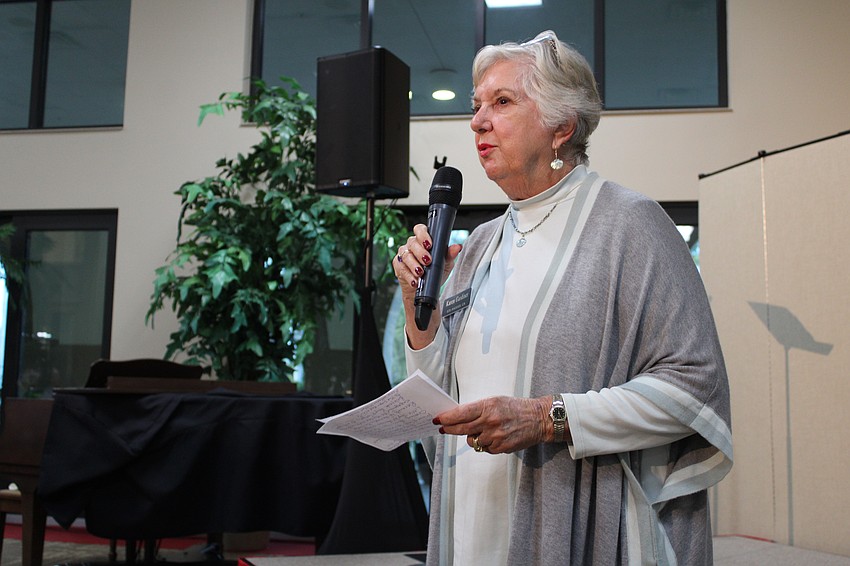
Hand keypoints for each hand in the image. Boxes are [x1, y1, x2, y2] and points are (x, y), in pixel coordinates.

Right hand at [392, 224, 461, 347]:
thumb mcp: (445, 264)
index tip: (429, 244)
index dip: (423, 234)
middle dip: (420, 252)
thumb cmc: (434, 273)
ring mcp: (403, 255)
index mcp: (423, 240)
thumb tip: (457, 247)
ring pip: (406, 255)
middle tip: (428, 261)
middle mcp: (412, 245)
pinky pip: (401, 268)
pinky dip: (409, 275)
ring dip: (414, 265)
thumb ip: (450, 254)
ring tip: (421, 273)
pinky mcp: (398, 265)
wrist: (425, 290)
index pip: (420, 229)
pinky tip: (414, 280)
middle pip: (412, 242)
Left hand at [434, 395, 555, 453]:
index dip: (447, 418)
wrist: (538, 419)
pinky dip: (486, 444)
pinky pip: (485, 449)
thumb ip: (478, 409)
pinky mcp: (501, 447)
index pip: (461, 413)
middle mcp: (490, 421)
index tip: (438, 419)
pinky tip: (495, 437)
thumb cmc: (516, 408)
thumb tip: (459, 417)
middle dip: (450, 429)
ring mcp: (495, 436)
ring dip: (473, 437)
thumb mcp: (496, 401)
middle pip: (462, 429)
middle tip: (443, 429)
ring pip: (473, 441)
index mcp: (488, 406)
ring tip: (484, 430)